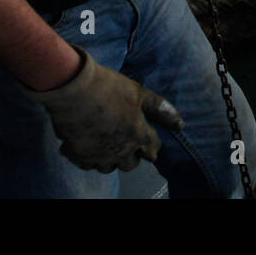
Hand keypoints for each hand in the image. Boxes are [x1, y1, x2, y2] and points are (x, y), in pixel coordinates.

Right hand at [21, 46, 183, 171]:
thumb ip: (161, 109)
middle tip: (127, 144)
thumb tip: (180, 124)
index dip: (152, 146)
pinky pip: (87, 165)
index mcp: (139, 135)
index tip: (149, 144)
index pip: (152, 149)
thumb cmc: (110, 87)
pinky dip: (89, 158)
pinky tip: (87, 145)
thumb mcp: (140, 93)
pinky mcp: (79, 155)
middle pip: (131, 164)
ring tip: (107, 145)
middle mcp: (121, 150)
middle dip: (132, 156)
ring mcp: (99, 155)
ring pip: (109, 167)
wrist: (75, 90)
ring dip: (111, 159)